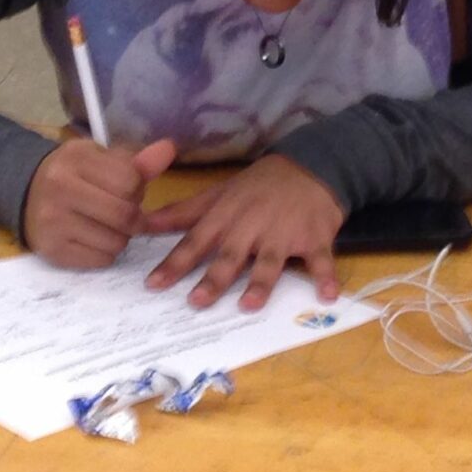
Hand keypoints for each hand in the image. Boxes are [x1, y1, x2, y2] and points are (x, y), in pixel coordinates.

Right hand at [24, 137, 178, 268]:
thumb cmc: (72, 174)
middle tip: (123, 212)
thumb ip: (136, 162)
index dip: (137, 189)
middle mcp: (61, 188)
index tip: (126, 190)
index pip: (130, 181)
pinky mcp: (53, 250)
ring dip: (120, 237)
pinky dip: (105, 252)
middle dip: (134, 217)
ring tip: (106, 225)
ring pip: (116, 242)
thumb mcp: (99, 160)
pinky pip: (101, 260)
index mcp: (76, 158)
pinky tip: (92, 238)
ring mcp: (53, 222)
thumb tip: (169, 149)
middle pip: (125, 214)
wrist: (25, 194)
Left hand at [146, 156, 344, 310]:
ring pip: (270, 260)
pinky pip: (320, 259)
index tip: (154, 284)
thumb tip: (144, 223)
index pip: (196, 241)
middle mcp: (252, 226)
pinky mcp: (314, 238)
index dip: (175, 263)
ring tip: (249, 304)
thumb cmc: (258, 187)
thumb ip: (183, 212)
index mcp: (226, 216)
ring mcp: (284, 233)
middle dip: (213, 278)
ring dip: (261, 283)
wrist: (310, 167)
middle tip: (196, 301)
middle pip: (230, 255)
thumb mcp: (219, 194)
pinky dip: (325, 276)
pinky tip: (327, 294)